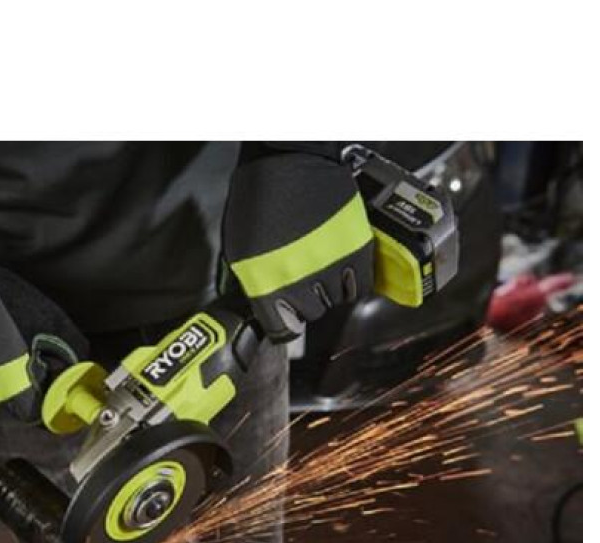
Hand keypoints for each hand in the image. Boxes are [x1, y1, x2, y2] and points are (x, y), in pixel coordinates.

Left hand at [222, 145, 373, 341]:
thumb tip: (260, 304)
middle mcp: (296, 279)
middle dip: (307, 301)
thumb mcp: (239, 244)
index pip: (281, 327)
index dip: (284, 324)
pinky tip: (342, 266)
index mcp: (262, 280)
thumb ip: (251, 280)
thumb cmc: (257, 195)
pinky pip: (359, 286)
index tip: (287, 318)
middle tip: (304, 280)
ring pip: (336, 301)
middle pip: (310, 314)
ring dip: (330, 289)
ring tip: (323, 267)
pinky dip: (352, 281)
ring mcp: (328, 266)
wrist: (289, 157)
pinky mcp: (356, 250)